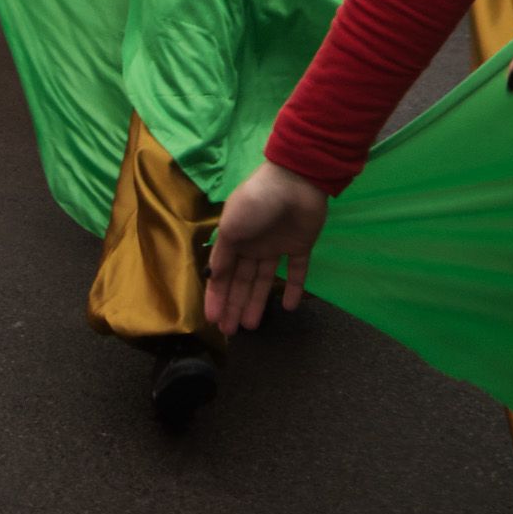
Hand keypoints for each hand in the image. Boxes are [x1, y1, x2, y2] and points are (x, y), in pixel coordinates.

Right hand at [203, 162, 328, 333]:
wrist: (295, 181)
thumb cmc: (256, 202)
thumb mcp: (231, 227)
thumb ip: (222, 255)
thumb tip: (213, 278)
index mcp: (234, 239)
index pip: (222, 274)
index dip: (216, 296)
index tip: (213, 320)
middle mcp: (253, 245)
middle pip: (241, 281)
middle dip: (233, 305)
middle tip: (230, 332)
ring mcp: (276, 246)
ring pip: (264, 281)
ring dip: (256, 302)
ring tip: (251, 325)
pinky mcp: (300, 246)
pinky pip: (296, 272)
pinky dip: (293, 289)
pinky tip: (288, 307)